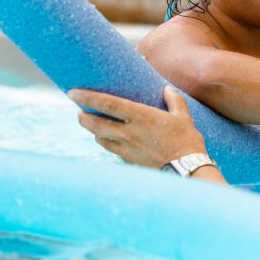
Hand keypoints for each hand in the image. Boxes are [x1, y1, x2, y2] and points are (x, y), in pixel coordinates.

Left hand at [70, 86, 208, 168]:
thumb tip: (168, 89)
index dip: (88, 98)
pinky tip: (109, 140)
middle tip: (78, 110)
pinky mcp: (129, 161)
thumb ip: (174, 101)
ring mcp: (127, 149)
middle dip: (83, 117)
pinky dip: (107, 143)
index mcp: (141, 116)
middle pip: (96, 124)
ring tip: (91, 124)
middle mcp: (129, 133)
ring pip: (100, 139)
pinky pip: (112, 150)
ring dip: (93, 131)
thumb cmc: (186, 141)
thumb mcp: (183, 117)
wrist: (186, 170)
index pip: (107, 104)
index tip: (73, 92)